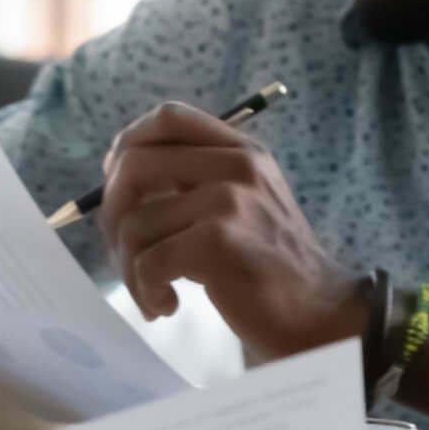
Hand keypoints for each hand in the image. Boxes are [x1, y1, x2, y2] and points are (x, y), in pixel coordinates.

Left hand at [99, 103, 367, 356]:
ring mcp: (232, 201)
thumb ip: (197, 181)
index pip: (169, 118)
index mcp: (243, 151)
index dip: (128, 145)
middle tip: (125, 252)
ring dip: (130, 268)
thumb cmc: (269, 264)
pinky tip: (166, 306)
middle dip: (111, 214)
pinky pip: (148, 261)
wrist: (317, 311)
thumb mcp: (245, 202)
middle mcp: (239, 166)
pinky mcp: (219, 241)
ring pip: (135, 224)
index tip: (118, 185)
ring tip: (154, 293)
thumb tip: (116, 175)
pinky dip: (145, 291)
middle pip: (134, 164)